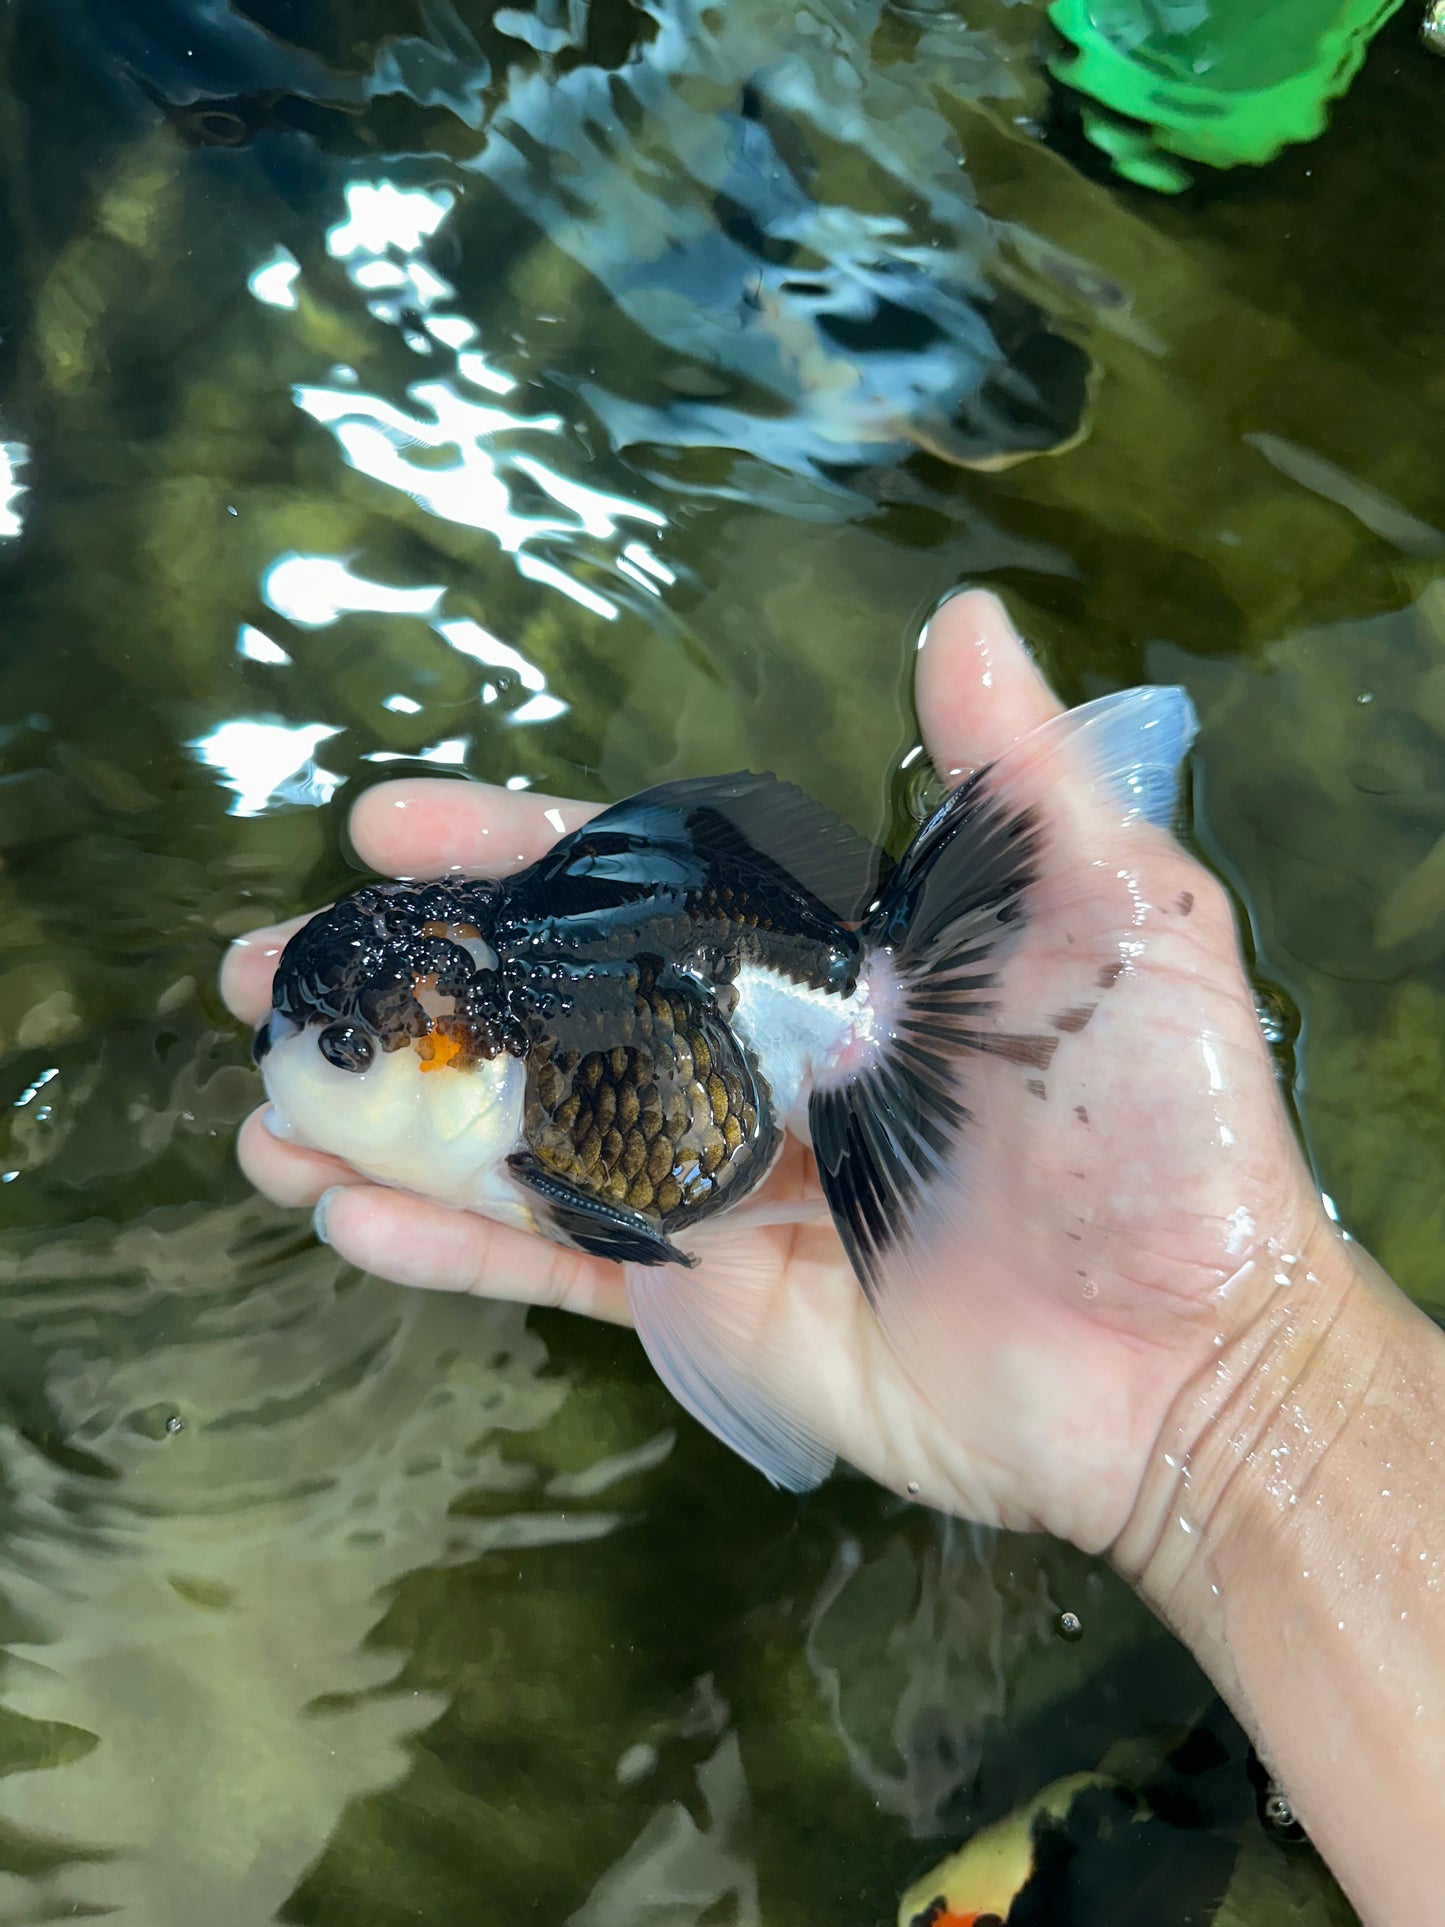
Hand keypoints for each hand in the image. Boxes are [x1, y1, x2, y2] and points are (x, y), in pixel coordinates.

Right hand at [222, 592, 1327, 1550]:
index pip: (634, 890)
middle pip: (541, 1009)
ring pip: (522, 1141)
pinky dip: (451, 1245)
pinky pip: (558, 1267)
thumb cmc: (1162, 1125)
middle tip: (261, 971)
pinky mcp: (707, 1307)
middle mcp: (747, 1065)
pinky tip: (340, 1213)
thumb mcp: (1113, 919)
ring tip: (261, 1104)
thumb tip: (959, 616)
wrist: (1188, 1353)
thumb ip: (1015, 780)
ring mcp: (715, 1190)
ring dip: (387, 1120)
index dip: (510, 856)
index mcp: (818, 966)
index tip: (383, 827)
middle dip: (401, 988)